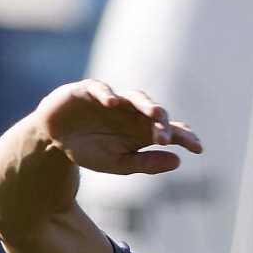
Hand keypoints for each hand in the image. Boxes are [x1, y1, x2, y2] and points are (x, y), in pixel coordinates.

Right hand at [35, 81, 204, 176]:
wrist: (54, 141)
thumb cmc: (89, 150)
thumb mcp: (117, 164)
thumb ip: (146, 163)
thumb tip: (177, 162)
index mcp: (141, 130)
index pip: (169, 130)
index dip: (184, 137)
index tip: (198, 148)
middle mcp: (131, 111)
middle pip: (154, 112)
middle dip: (162, 122)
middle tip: (166, 137)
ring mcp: (111, 99)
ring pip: (134, 96)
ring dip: (144, 104)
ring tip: (154, 114)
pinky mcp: (88, 90)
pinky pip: (100, 89)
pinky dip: (106, 95)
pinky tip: (112, 104)